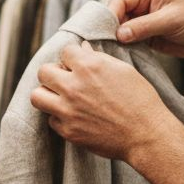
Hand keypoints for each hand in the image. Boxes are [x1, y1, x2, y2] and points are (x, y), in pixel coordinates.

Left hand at [30, 41, 173, 161]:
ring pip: (37, 96)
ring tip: (60, 97)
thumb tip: (83, 49)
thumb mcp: (123, 70)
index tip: (78, 64)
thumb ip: (99, 58)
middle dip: (53, 73)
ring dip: (47, 95)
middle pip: (43, 71)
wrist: (147, 135)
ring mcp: (68, 110)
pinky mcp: (68, 131)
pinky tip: (73, 116)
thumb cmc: (140, 100)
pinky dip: (59, 117)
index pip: (65, 51)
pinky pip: (50, 119)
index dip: (73, 57)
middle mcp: (74, 87)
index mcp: (89, 67)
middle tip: (65, 80)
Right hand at [108, 0, 183, 58]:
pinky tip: (121, 55)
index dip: (111, 16)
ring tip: (113, 52)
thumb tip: (119, 35)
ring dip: (115, 40)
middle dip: (110, 29)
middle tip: (107, 46)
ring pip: (118, 29)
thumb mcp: (171, 20)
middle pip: (115, 14)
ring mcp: (139, 19)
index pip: (119, 0)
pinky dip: (123, 47)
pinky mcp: (142, 34)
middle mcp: (139, 2)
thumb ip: (144, 26)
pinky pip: (126, 40)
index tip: (109, 34)